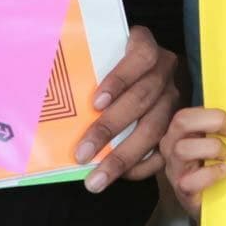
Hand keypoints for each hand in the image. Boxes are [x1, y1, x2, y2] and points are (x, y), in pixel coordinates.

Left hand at [77, 25, 179, 192]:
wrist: (154, 69)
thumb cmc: (115, 61)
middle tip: (82, 154)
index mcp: (146, 47)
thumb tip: (46, 93)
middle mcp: (166, 72)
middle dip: (110, 128)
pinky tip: (120, 176)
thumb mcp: (106, 51)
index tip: (95, 103)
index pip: (140, 56)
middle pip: (142, 99)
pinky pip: (165, 149)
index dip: (119, 79)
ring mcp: (176, 99)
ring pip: (154, 129)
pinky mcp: (179, 123)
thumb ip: (89, 65)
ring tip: (97, 178)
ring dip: (123, 156)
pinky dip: (142, 165)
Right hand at [164, 106, 225, 219]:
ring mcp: (174, 169)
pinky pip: (190, 181)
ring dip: (212, 149)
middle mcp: (171, 148)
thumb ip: (218, 129)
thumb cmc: (215, 169)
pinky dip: (211, 174)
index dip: (212, 114)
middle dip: (213, 123)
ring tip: (225, 157)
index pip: (186, 114)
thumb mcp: (213, 143)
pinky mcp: (182, 190)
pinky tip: (223, 172)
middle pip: (181, 122)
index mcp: (180, 133)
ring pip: (183, 149)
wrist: (213, 206)